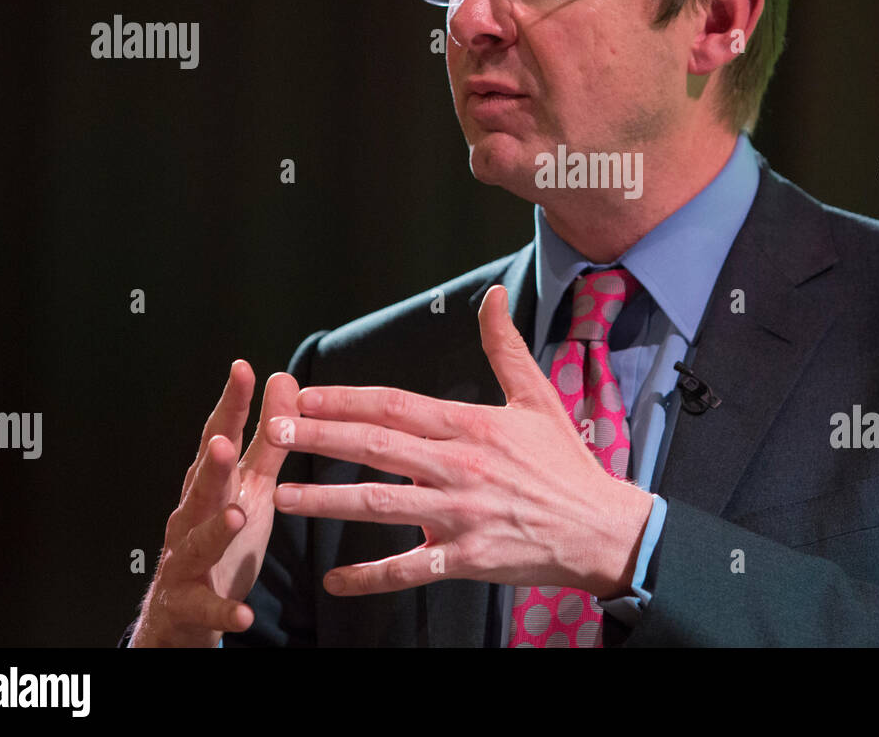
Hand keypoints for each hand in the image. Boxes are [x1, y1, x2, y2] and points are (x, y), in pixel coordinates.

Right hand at [130, 361, 298, 646]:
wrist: (184, 611)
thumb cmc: (223, 537)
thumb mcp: (252, 486)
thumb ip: (268, 439)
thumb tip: (281, 379)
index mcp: (211, 485)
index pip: (219, 437)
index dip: (230, 405)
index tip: (243, 369)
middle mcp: (191, 517)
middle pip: (201, 486)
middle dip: (212, 465)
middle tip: (225, 441)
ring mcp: (185, 559)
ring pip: (196, 542)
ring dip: (214, 529)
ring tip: (235, 516)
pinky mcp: (189, 603)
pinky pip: (206, 607)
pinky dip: (222, 610)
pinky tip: (241, 614)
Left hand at [267, 285, 653, 598]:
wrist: (601, 528)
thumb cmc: (565, 464)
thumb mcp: (537, 398)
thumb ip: (506, 348)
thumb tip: (493, 298)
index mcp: (471, 426)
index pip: (396, 406)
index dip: (346, 398)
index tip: (304, 393)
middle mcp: (460, 467)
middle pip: (378, 447)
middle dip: (322, 437)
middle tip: (277, 430)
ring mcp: (461, 515)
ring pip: (382, 505)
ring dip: (328, 501)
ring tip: (283, 496)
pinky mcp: (467, 558)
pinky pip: (409, 569)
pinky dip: (370, 577)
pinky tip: (334, 580)